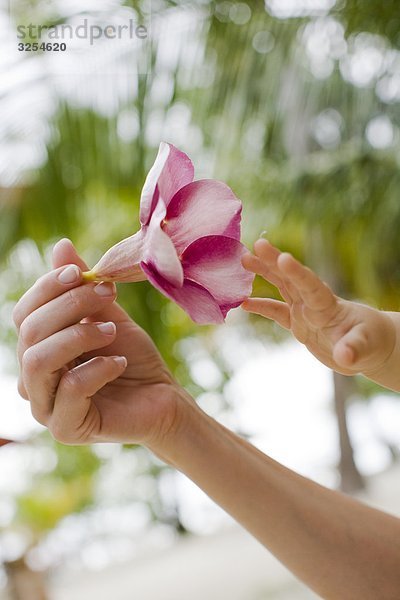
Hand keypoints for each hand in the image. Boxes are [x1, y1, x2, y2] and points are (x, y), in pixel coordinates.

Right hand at [13, 238, 188, 448]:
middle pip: (29, 333)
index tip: (80, 273)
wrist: (163, 397)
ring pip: (38, 361)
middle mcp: (33, 378)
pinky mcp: (66, 428)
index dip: (47, 288)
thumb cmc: (133, 356)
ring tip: (112, 331)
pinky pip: (69, 390)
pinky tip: (119, 363)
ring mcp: (46, 406)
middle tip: (106, 295)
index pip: (23, 313)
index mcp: (39, 349)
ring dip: (78, 336)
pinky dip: (97, 369)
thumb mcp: (108, 315)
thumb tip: (61, 245)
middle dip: (69, 305)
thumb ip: (82, 287)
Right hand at [241, 239, 395, 376]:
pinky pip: (276, 312)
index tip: (283, 257)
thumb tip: (345, 356)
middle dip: (274, 261)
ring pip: (281, 287)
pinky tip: (243, 303)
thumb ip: (353, 349)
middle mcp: (313, 303)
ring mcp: (304, 311)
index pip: (311, 286)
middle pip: (291, 278)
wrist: (368, 347)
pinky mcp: (299, 323)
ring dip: (264, 272)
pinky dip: (261, 306)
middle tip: (256, 244)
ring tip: (244, 260)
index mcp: (328, 305)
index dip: (297, 272)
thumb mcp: (365, 347)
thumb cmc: (371, 343)